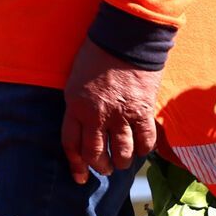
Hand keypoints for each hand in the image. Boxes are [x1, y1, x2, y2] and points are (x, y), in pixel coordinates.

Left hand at [61, 41, 161, 183]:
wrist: (124, 39)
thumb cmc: (96, 56)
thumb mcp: (76, 81)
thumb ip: (79, 106)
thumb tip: (86, 127)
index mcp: (74, 105)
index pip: (71, 143)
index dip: (75, 164)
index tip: (79, 176)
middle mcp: (95, 114)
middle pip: (95, 153)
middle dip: (99, 167)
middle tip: (104, 171)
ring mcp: (119, 114)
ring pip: (121, 151)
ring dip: (122, 162)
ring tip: (123, 164)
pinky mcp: (142, 110)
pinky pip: (145, 140)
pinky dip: (144, 149)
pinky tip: (142, 150)